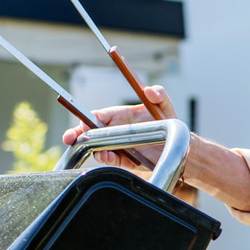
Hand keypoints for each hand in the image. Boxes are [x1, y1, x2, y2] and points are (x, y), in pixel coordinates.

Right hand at [61, 85, 180, 172]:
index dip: (86, 119)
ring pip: (97, 146)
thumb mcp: (165, 106)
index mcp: (120, 115)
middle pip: (90, 132)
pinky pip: (111, 159)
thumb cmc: (168, 122)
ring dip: (91, 148)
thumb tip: (149, 90)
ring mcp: (119, 145)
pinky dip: (105, 158)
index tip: (83, 124)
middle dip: (77, 134)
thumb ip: (159, 94)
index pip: (97, 116)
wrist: (179, 146)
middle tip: (70, 138)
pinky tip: (104, 155)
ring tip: (93, 149)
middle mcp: (116, 130)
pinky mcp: (125, 159)